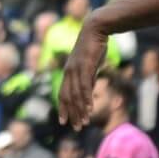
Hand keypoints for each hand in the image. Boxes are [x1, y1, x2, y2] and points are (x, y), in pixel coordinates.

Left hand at [58, 15, 108, 129]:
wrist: (95, 29)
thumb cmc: (94, 46)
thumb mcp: (90, 65)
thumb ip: (88, 78)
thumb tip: (88, 92)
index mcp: (68, 71)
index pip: (63, 94)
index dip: (63, 108)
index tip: (63, 122)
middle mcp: (69, 72)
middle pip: (67, 97)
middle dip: (71, 114)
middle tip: (76, 128)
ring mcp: (76, 69)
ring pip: (75, 95)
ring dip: (79, 110)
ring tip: (83, 123)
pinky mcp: (85, 66)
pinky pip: (84, 86)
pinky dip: (86, 99)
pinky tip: (89, 109)